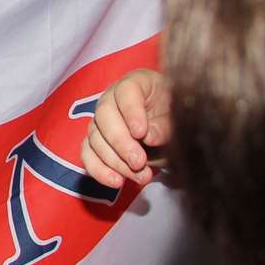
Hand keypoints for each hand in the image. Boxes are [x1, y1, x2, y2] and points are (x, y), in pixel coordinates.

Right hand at [81, 68, 170, 188]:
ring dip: (115, 161)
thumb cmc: (174, 114)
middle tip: (139, 161)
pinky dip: (99, 170)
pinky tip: (116, 181)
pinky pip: (87, 154)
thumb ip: (165, 125)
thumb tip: (149, 137)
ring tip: (140, 176)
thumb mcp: (177, 116)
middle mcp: (112, 98)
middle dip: (120, 142)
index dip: (131, 112)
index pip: (126, 91)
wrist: (168, 126)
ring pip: (96, 138)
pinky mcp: (95, 141)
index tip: (141, 133)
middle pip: (105, 116)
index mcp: (136, 83)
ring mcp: (100, 120)